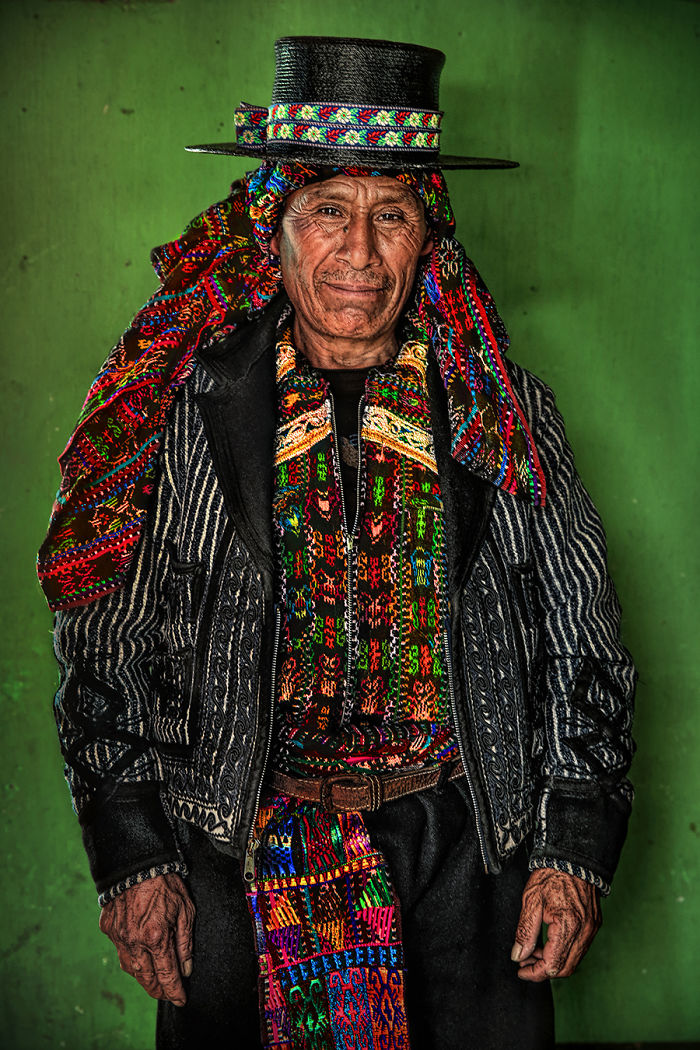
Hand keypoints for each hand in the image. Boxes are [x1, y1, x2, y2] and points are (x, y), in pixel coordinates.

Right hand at [99, 873, 194, 1005]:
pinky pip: (120, 950)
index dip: (175, 991)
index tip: (181, 999)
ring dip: (143, 977)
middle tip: (168, 993)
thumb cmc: (165, 882)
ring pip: (130, 968)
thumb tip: (186, 968)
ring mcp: (118, 936)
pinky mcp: (108, 928)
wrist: (137, 862)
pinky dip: (130, 957)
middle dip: (158, 990)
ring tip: (154, 979)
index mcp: (155, 937)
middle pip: (146, 978)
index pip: (167, 975)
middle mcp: (134, 942)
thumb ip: (185, 942)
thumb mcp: (185, 909)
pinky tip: (138, 955)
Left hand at [511, 868, 600, 981]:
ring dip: (553, 961)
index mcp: (569, 925)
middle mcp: (585, 931)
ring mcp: (592, 929)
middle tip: (525, 962)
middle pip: (565, 968)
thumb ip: (525, 931)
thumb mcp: (531, 900)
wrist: (573, 857)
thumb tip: (518, 955)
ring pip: (573, 960)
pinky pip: (579, 948)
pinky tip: (548, 943)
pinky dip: (563, 951)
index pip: (553, 964)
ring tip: (533, 951)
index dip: (535, 972)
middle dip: (543, 969)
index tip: (521, 970)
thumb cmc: (552, 874)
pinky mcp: (594, 925)